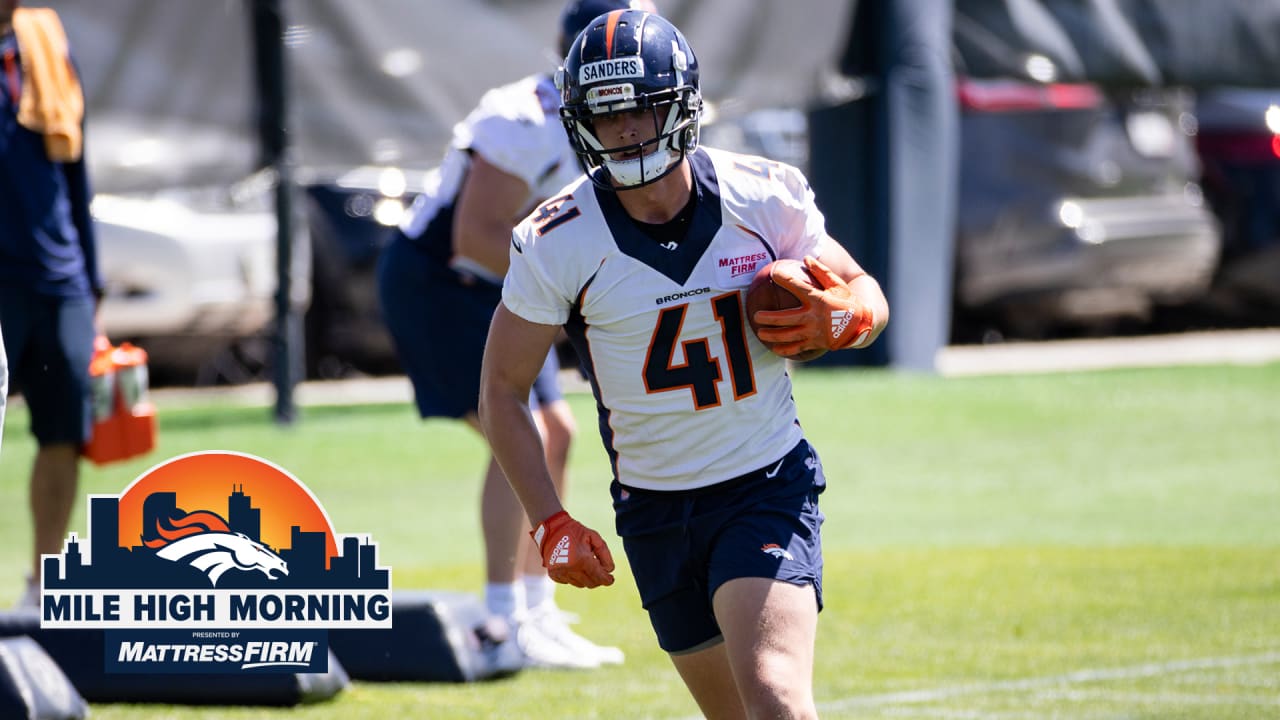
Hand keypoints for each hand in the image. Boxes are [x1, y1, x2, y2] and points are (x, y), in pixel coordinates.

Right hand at [530, 511, 615, 587]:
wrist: (552, 529)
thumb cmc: (575, 531)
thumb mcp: (594, 537)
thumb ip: (604, 554)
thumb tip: (609, 570)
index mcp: (582, 560)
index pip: (598, 577)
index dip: (607, 580)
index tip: (611, 580)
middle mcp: (571, 569)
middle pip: (591, 583)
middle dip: (598, 579)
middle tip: (601, 572)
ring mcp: (561, 573)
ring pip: (581, 584)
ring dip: (586, 578)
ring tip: (586, 566)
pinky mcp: (554, 575)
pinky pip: (570, 582)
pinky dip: (575, 577)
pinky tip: (575, 566)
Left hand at [753, 256, 874, 355]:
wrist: (862, 325)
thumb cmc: (847, 302)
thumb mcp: (838, 285)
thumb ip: (821, 272)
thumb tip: (806, 258)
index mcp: (819, 300)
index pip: (798, 286)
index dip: (784, 279)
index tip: (773, 273)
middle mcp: (814, 317)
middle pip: (786, 318)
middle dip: (769, 318)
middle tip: (756, 316)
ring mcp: (814, 332)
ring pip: (788, 335)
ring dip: (772, 335)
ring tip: (760, 333)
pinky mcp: (815, 343)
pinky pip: (796, 348)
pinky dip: (784, 349)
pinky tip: (773, 349)